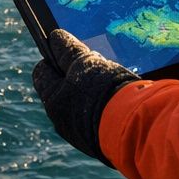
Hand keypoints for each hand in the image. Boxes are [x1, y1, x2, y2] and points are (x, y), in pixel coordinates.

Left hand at [32, 30, 137, 164]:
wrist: (136, 130)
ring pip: (82, 104)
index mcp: (53, 101)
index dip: (53, 58)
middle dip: (77, 74)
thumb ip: (67, 50)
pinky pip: (98, 118)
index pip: (42, 73)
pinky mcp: (101, 141)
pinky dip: (105, 106)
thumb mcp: (84, 63)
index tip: (66, 49)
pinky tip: (120, 99)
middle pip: (63, 89)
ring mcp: (82, 133)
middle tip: (96, 64)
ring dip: (93, 90)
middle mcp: (62, 121)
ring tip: (112, 81)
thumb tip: (54, 37)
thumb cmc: (104, 93)